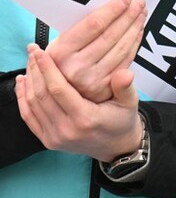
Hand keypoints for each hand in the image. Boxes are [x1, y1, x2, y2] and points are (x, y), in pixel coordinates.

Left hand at [16, 45, 142, 162]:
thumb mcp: (131, 103)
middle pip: (41, 96)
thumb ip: (126, 87)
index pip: (58, 90)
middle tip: (32, 50)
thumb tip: (125, 72)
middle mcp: (65, 130)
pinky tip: (23, 82)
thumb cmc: (123, 121)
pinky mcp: (47, 140)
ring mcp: (53, 137)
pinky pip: (29, 117)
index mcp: (85, 119)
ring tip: (29, 62)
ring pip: (32, 105)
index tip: (41, 51)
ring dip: (28, 81)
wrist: (116, 147)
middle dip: (35, 70)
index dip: (47, 69)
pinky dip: (22, 99)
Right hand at [47, 0, 145, 102]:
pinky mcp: (105, 87)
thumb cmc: (61, 62)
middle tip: (138, 2)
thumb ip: (80, 29)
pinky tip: (138, 30)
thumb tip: (108, 7)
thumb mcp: (60, 45)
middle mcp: (75, 67)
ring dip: (134, 27)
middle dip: (128, 16)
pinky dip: (135, 42)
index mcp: (61, 52)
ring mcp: (91, 79)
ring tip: (140, 13)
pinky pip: (126, 60)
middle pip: (111, 35)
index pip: (93, 25)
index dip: (112, 10)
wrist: (60, 94)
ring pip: (121, 47)